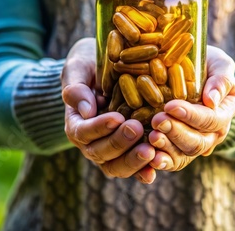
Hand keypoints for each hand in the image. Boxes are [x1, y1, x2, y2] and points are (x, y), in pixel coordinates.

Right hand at [61, 38, 156, 183]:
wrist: (106, 67)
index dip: (99, 127)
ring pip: (117, 166)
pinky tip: (158, 163)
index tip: (117, 117)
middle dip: (118, 143)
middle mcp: (91, 142)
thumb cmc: (89, 65)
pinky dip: (145, 169)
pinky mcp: (130, 152)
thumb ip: (77, 88)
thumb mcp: (79, 68)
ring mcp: (110, 151)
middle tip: (137, 128)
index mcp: (76, 123)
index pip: (82, 132)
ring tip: (150, 150)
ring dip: (133, 161)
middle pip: (100, 153)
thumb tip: (87, 111)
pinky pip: (135, 167)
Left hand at [148, 46, 234, 170]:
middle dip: (176, 132)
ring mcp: (194, 143)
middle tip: (157, 121)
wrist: (198, 74)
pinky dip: (161, 161)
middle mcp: (212, 134)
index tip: (170, 106)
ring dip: (167, 148)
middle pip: (197, 142)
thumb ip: (221, 80)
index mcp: (224, 113)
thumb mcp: (220, 65)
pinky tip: (149, 158)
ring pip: (184, 155)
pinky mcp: (177, 148)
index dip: (191, 115)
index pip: (210, 120)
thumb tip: (211, 100)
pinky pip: (172, 161)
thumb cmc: (209, 65)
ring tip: (151, 138)